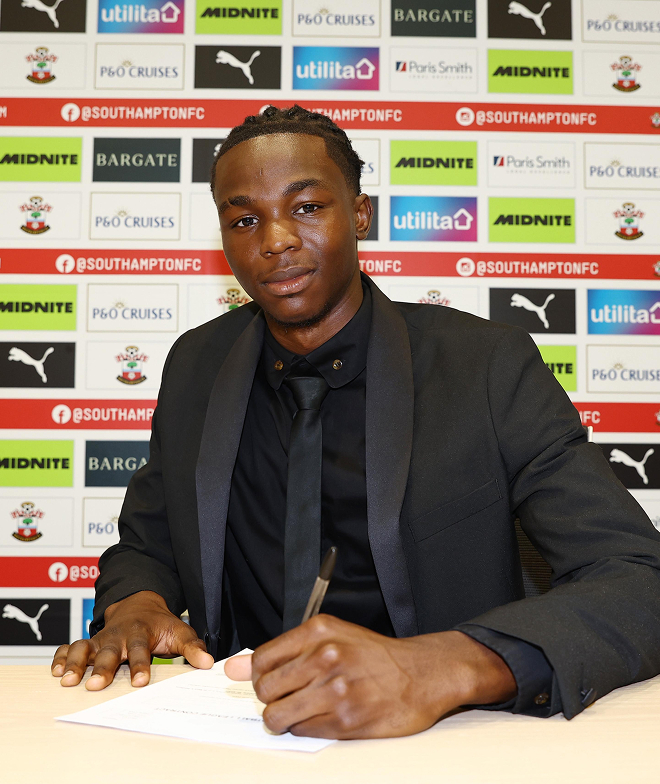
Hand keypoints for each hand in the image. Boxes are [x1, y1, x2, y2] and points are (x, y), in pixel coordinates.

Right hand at [51, 591, 212, 689]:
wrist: (140, 603)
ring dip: (75, 663)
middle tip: (94, 686)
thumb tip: (208, 663)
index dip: (141, 665)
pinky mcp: (88, 642)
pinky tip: (54, 672)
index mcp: (140, 632)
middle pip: (108, 651)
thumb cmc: (160, 623)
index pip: (141, 650)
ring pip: (84, 647)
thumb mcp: (179, 631)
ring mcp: (100, 637)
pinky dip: (61, 657)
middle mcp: (117, 634)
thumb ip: (193, 647)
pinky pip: (70, 647)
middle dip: (102, 668)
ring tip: (67, 681)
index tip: (141, 682)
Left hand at [224, 614, 515, 738]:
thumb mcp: (330, 637)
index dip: (258, 675)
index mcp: (319, 632)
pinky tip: (325, 715)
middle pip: (264, 689)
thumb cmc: (373, 655)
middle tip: (290, 695)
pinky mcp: (346, 720)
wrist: (420, 674)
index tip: (268, 680)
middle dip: (270, 697)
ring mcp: (336, 690)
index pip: (260, 659)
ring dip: (284, 717)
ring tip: (303, 709)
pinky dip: (306, 727)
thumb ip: (282, 652)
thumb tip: (231, 668)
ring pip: (276, 716)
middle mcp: (326, 657)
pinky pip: (301, 731)